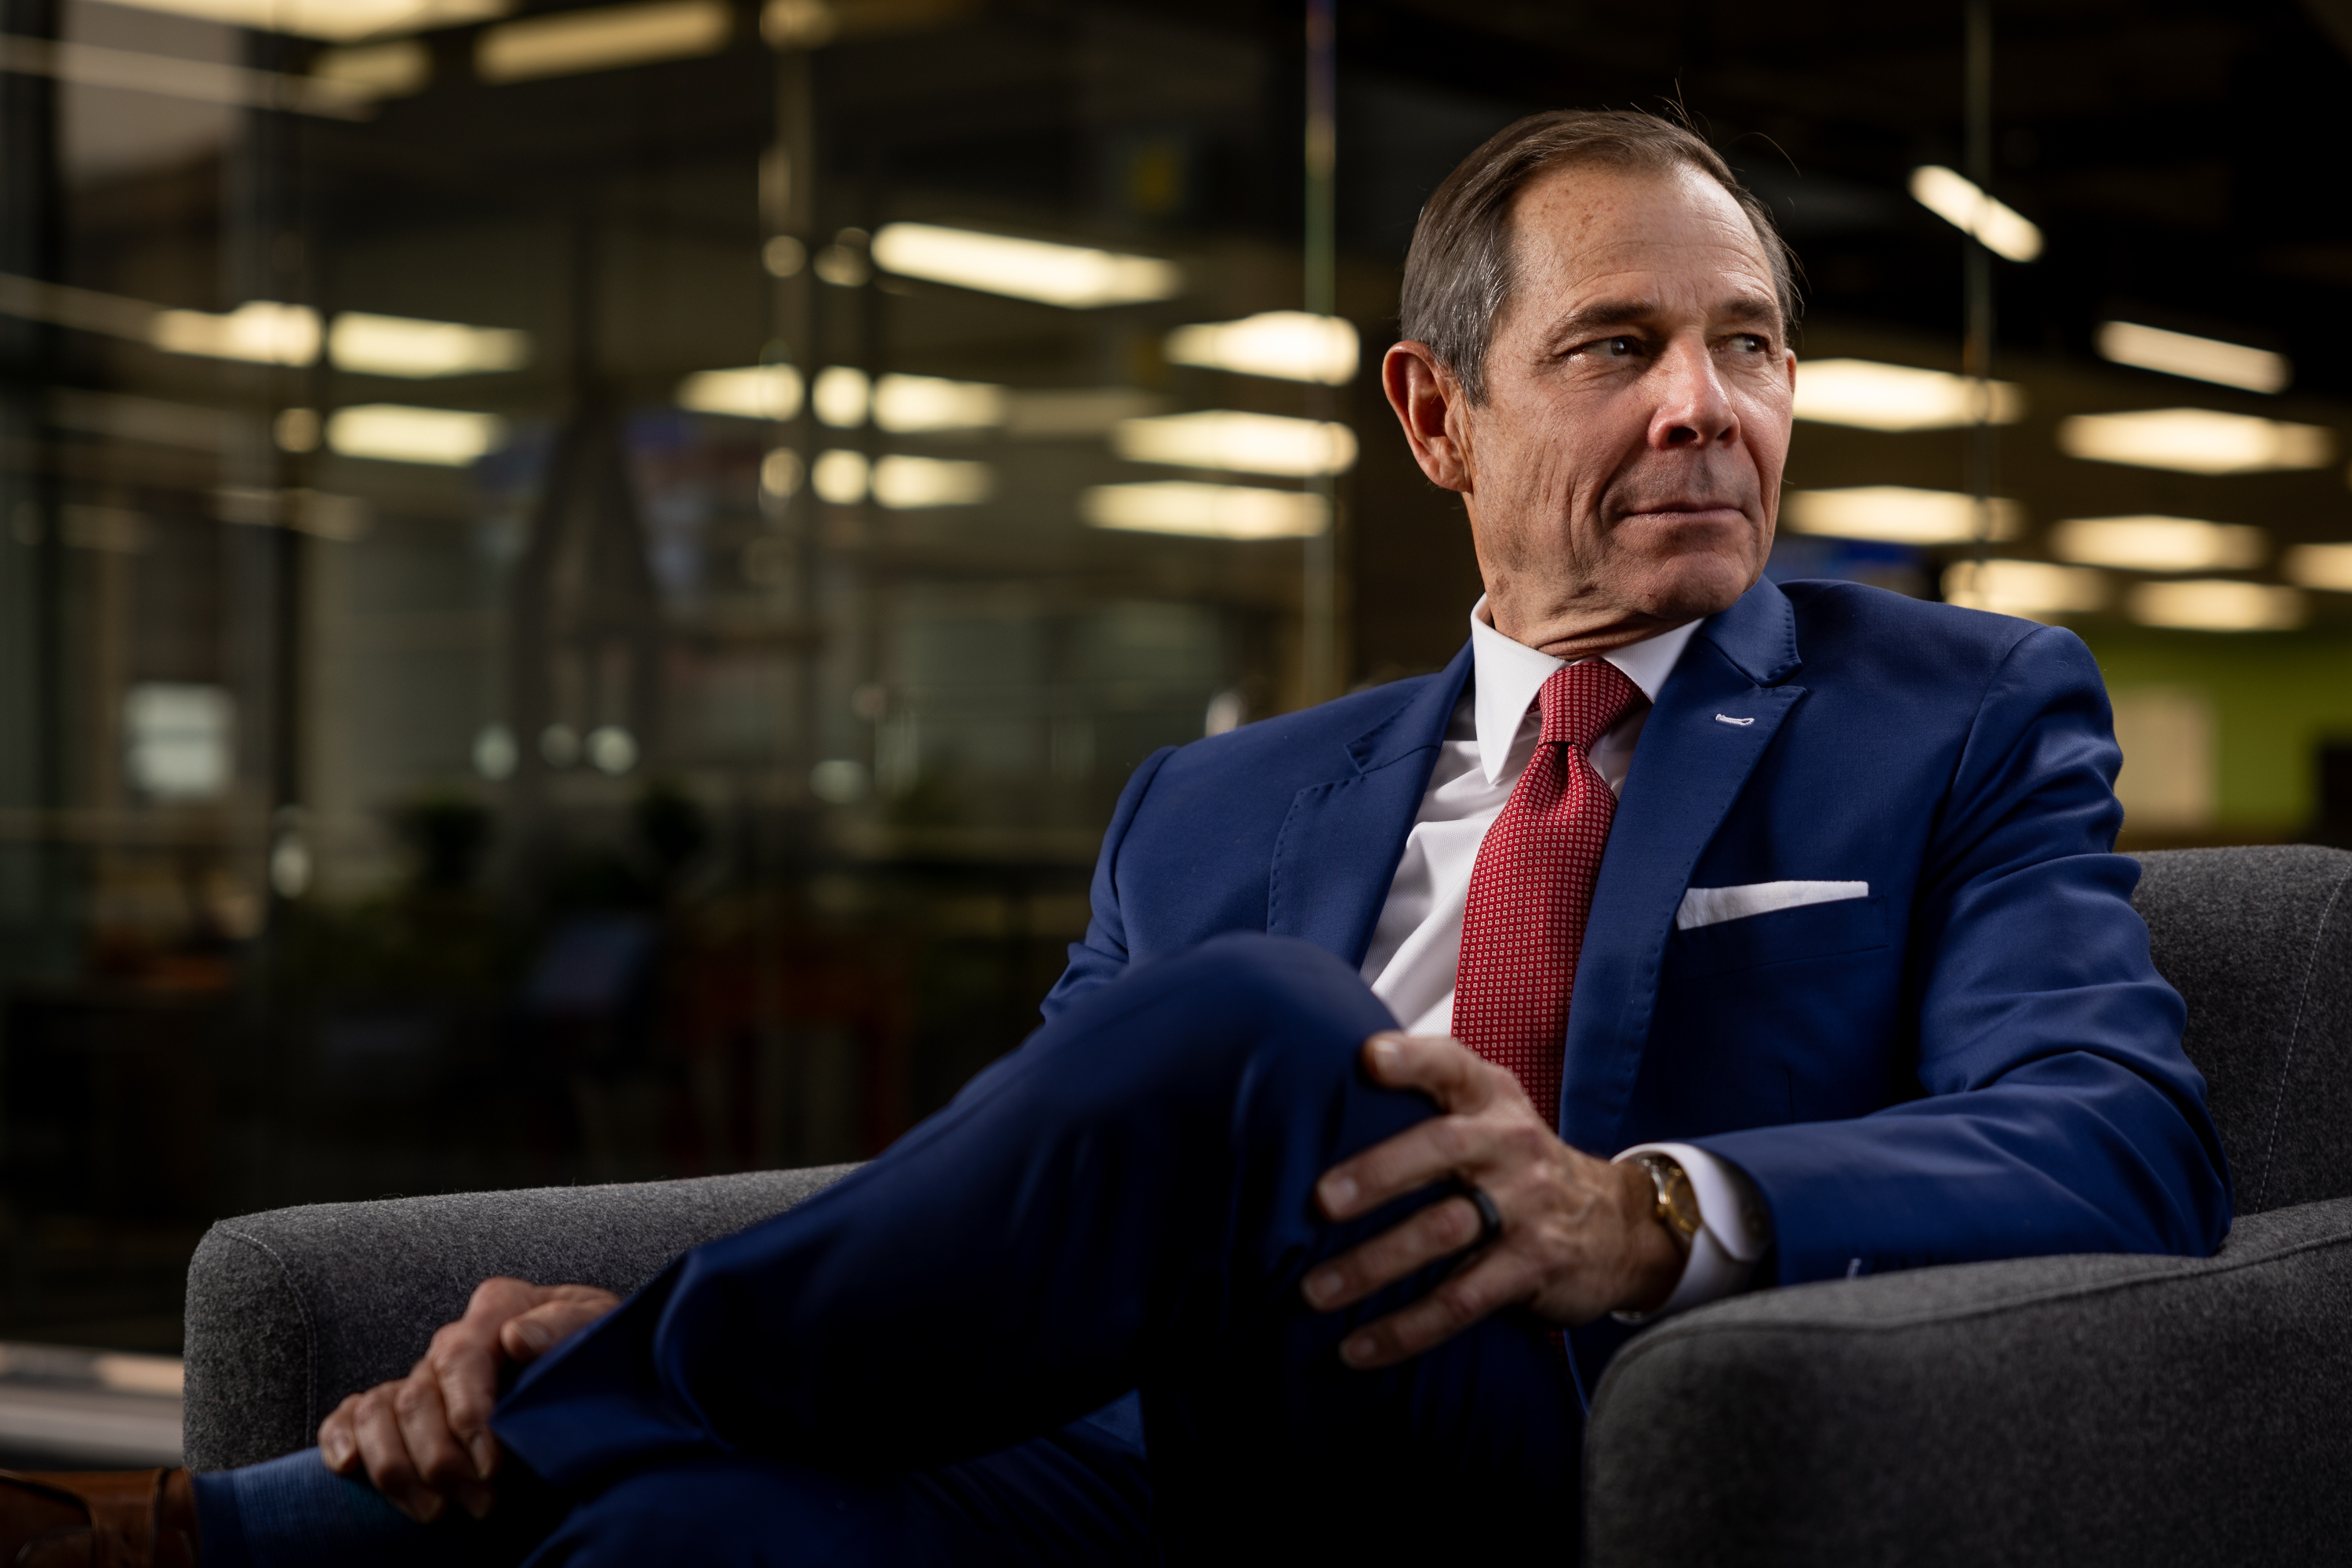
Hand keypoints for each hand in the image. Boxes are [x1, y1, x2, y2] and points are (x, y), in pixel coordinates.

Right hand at [317, 1278, 620, 1521]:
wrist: (603, 1377)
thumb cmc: (603, 1355)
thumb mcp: (604, 1332)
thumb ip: (569, 1326)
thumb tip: (517, 1338)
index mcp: (498, 1309)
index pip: (462, 1358)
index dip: (470, 1417)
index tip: (496, 1467)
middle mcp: (454, 1340)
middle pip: (418, 1397)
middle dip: (444, 1461)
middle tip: (485, 1505)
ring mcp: (425, 1374)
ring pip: (379, 1413)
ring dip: (401, 1471)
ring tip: (439, 1514)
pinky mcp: (403, 1406)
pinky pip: (352, 1415)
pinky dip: (343, 1439)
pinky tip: (349, 1468)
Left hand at [1300, 1032, 1682, 1369]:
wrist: (1620, 1223)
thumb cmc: (1520, 1164)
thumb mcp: (1492, 1116)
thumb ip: (1430, 1102)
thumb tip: (1319, 1097)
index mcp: (1491, 1099)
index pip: (1452, 1066)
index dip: (1412, 1058)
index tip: (1368, 1058)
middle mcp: (1511, 1143)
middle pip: (1442, 1147)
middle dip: (1379, 1172)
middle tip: (1321, 1200)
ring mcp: (1527, 1205)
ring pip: (1442, 1231)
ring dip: (1374, 1264)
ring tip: (1316, 1290)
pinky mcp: (1535, 1264)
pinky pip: (1462, 1300)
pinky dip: (1407, 1328)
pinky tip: (1359, 1348)